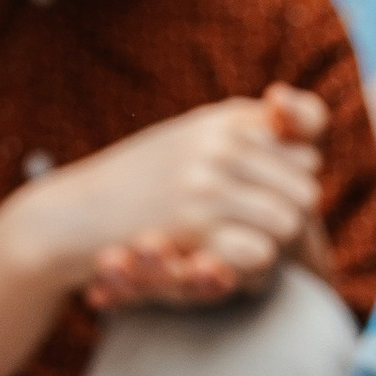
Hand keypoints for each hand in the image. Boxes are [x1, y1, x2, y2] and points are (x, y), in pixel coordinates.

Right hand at [44, 86, 327, 304]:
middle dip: (289, 214)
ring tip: (239, 252)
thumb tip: (288, 108)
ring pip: (291, 221)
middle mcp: (221, 141)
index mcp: (224, 117)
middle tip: (254, 237)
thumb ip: (238, 130)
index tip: (281, 187)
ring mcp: (207, 179)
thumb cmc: (129, 186)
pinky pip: (262, 251)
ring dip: (273, 247)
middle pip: (306, 185)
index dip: (300, 166)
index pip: (308, 132)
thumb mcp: (186, 141)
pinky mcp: (192, 222)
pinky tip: (222, 266)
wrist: (66, 216)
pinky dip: (250, 268)